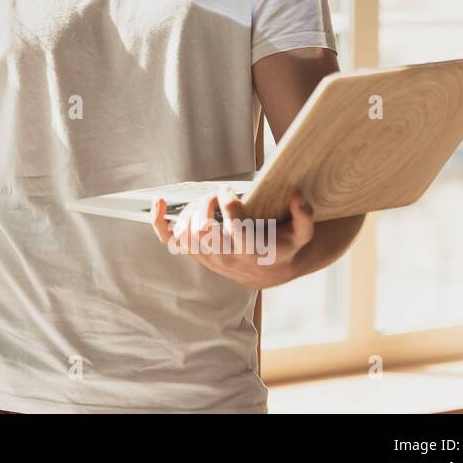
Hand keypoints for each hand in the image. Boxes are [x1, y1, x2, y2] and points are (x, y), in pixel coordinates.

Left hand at [149, 185, 315, 288]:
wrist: (267, 271)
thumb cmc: (284, 246)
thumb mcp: (302, 233)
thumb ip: (304, 215)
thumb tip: (296, 194)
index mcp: (251, 252)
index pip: (234, 229)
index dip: (228, 204)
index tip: (229, 191)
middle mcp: (225, 257)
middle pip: (203, 230)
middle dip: (206, 205)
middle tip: (216, 195)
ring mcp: (207, 257)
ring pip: (186, 233)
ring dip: (191, 211)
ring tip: (207, 203)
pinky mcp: (195, 254)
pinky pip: (169, 239)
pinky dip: (159, 221)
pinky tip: (159, 202)